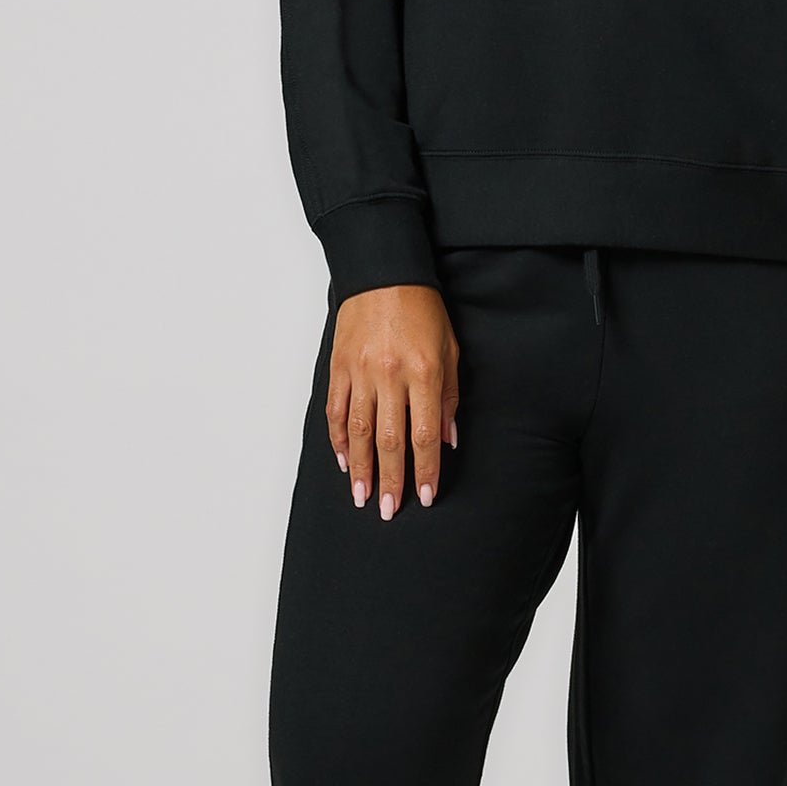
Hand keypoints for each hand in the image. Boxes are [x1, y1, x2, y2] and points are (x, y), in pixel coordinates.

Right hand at [327, 284, 458, 520]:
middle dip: (389, 480)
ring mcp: (360, 372)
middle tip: (388, 510)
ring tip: (361, 497)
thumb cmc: (423, 311)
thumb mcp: (450, 350)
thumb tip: (446, 439)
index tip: (424, 497)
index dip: (424, 470)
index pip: (423, 435)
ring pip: (358, 431)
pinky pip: (336, 410)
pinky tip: (344, 460)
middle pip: (387, 440)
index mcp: (423, 373)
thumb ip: (448, 397)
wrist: (384, 275)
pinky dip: (339, 438)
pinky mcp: (339, 367)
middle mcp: (389, 376)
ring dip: (360, 468)